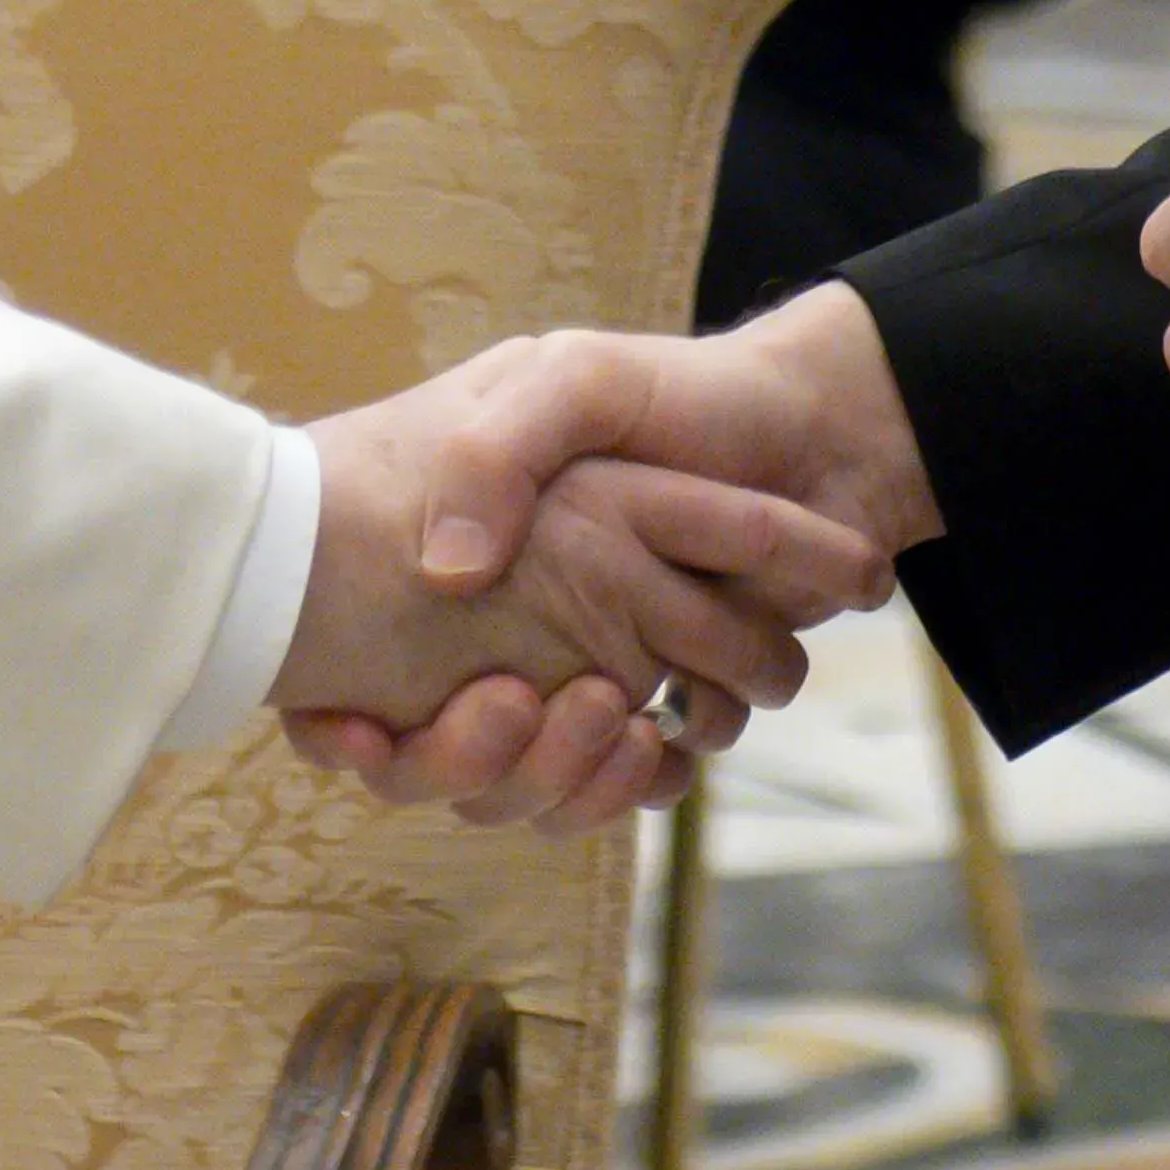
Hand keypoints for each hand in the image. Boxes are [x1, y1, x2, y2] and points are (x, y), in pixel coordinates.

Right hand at [283, 374, 887, 761]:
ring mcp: (580, 673)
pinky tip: (660, 751)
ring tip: (618, 718)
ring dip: (560, 775)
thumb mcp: (573, 381)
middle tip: (512, 701)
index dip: (342, 724)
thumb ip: (497, 454)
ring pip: (522, 786)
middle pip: (434, 754)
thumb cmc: (689, 396)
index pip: (358, 671)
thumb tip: (448, 569)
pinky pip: (619, 789)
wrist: (826, 435)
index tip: (350, 728)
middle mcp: (505, 627)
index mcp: (467, 562)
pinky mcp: (660, 710)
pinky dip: (636, 786)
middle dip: (467, 755)